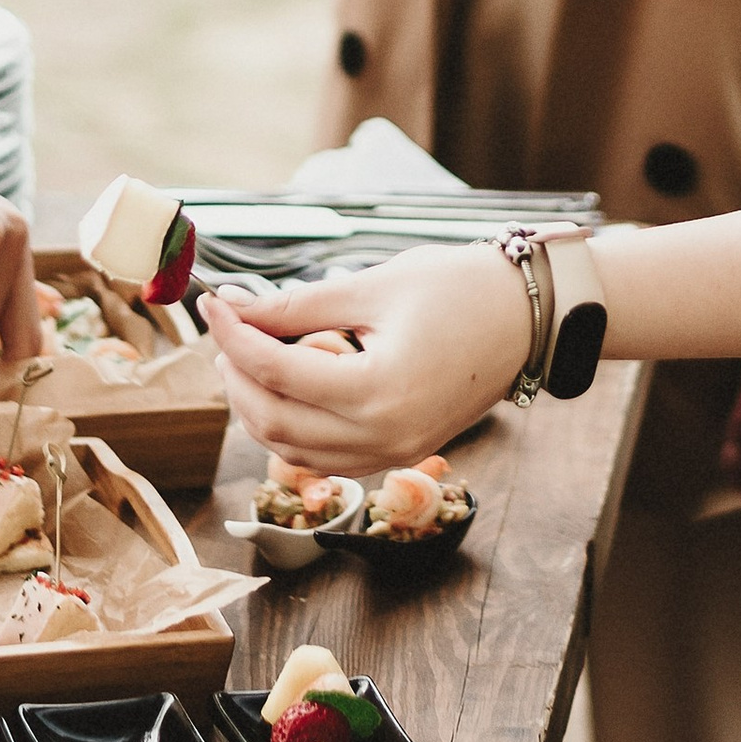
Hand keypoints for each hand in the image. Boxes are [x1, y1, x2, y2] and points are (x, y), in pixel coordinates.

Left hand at [204, 246, 528, 468]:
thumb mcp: (372, 287)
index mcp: (377, 391)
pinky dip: (292, 424)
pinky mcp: (397, 453)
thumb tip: (235, 309)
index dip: (233, 335)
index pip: (275, 370)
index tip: (212, 302)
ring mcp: (390, 453)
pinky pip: (323, 454)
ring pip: (291, 447)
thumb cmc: (459, 290)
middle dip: (235, 375)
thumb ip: (296, 305)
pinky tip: (286, 383)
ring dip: (257, 404)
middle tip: (224, 328)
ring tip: (245, 355)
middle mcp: (382, 436)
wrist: (528, 318)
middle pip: (272, 420)